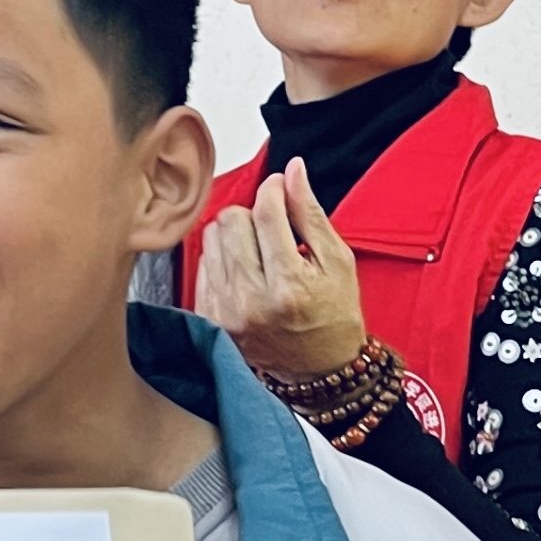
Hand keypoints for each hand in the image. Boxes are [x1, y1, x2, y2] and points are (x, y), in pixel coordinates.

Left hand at [197, 160, 370, 380]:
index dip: (274, 189)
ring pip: (211, 238)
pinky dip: (223, 257)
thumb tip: (292, 169)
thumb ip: (310, 213)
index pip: (265, 213)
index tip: (281, 187)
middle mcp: (251, 301)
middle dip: (254, 213)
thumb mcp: (337, 261)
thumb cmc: (334, 316)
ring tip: (259, 249)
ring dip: (235, 233)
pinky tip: (246, 269)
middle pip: (231, 220)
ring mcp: (226, 313)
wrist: (319, 370)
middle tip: (273, 227)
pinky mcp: (211, 319)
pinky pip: (203, 264)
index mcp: (289, 286)